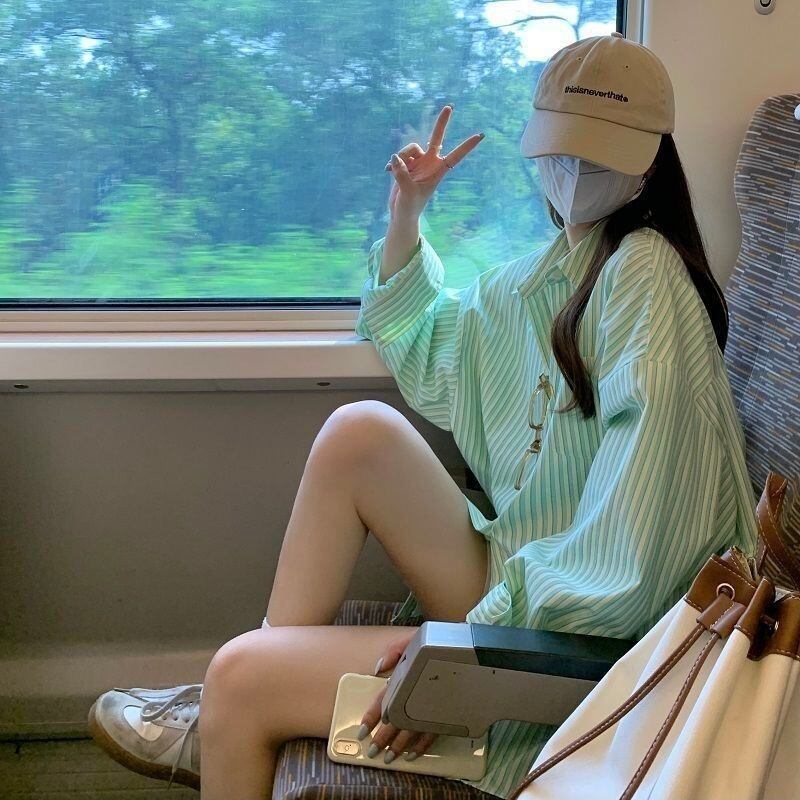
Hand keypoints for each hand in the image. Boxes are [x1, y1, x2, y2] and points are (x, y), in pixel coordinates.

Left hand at [356, 630, 437, 763]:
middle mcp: (418, 695)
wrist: (465, 645)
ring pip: (413, 732)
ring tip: (390, 758)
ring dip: (400, 746)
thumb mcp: (412, 639)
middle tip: (373, 751)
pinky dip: (422, 746)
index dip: (372, 716)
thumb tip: (378, 667)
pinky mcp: (446, 713)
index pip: (385, 699)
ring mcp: (432, 706)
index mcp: (407, 677)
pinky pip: (433, 733)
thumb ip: (394, 651)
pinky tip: (413, 754)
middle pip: (397, 721)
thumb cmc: (437, 641)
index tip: (362, 730)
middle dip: (383, 738)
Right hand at [385, 104, 483, 221]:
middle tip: (450, 107)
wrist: (401, 213)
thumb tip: (394, 157)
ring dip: (402, 157)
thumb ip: (402, 174)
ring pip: (411, 148)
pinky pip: (399, 155)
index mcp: (438, 172)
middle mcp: (430, 164)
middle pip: (436, 139)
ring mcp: (418, 162)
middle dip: (441, 123)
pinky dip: (392, 163)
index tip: (480, 135)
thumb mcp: (408, 192)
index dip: (467, 146)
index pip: (455, 156)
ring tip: (394, 172)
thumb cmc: (410, 207)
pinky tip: (387, 172)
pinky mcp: (406, 164)